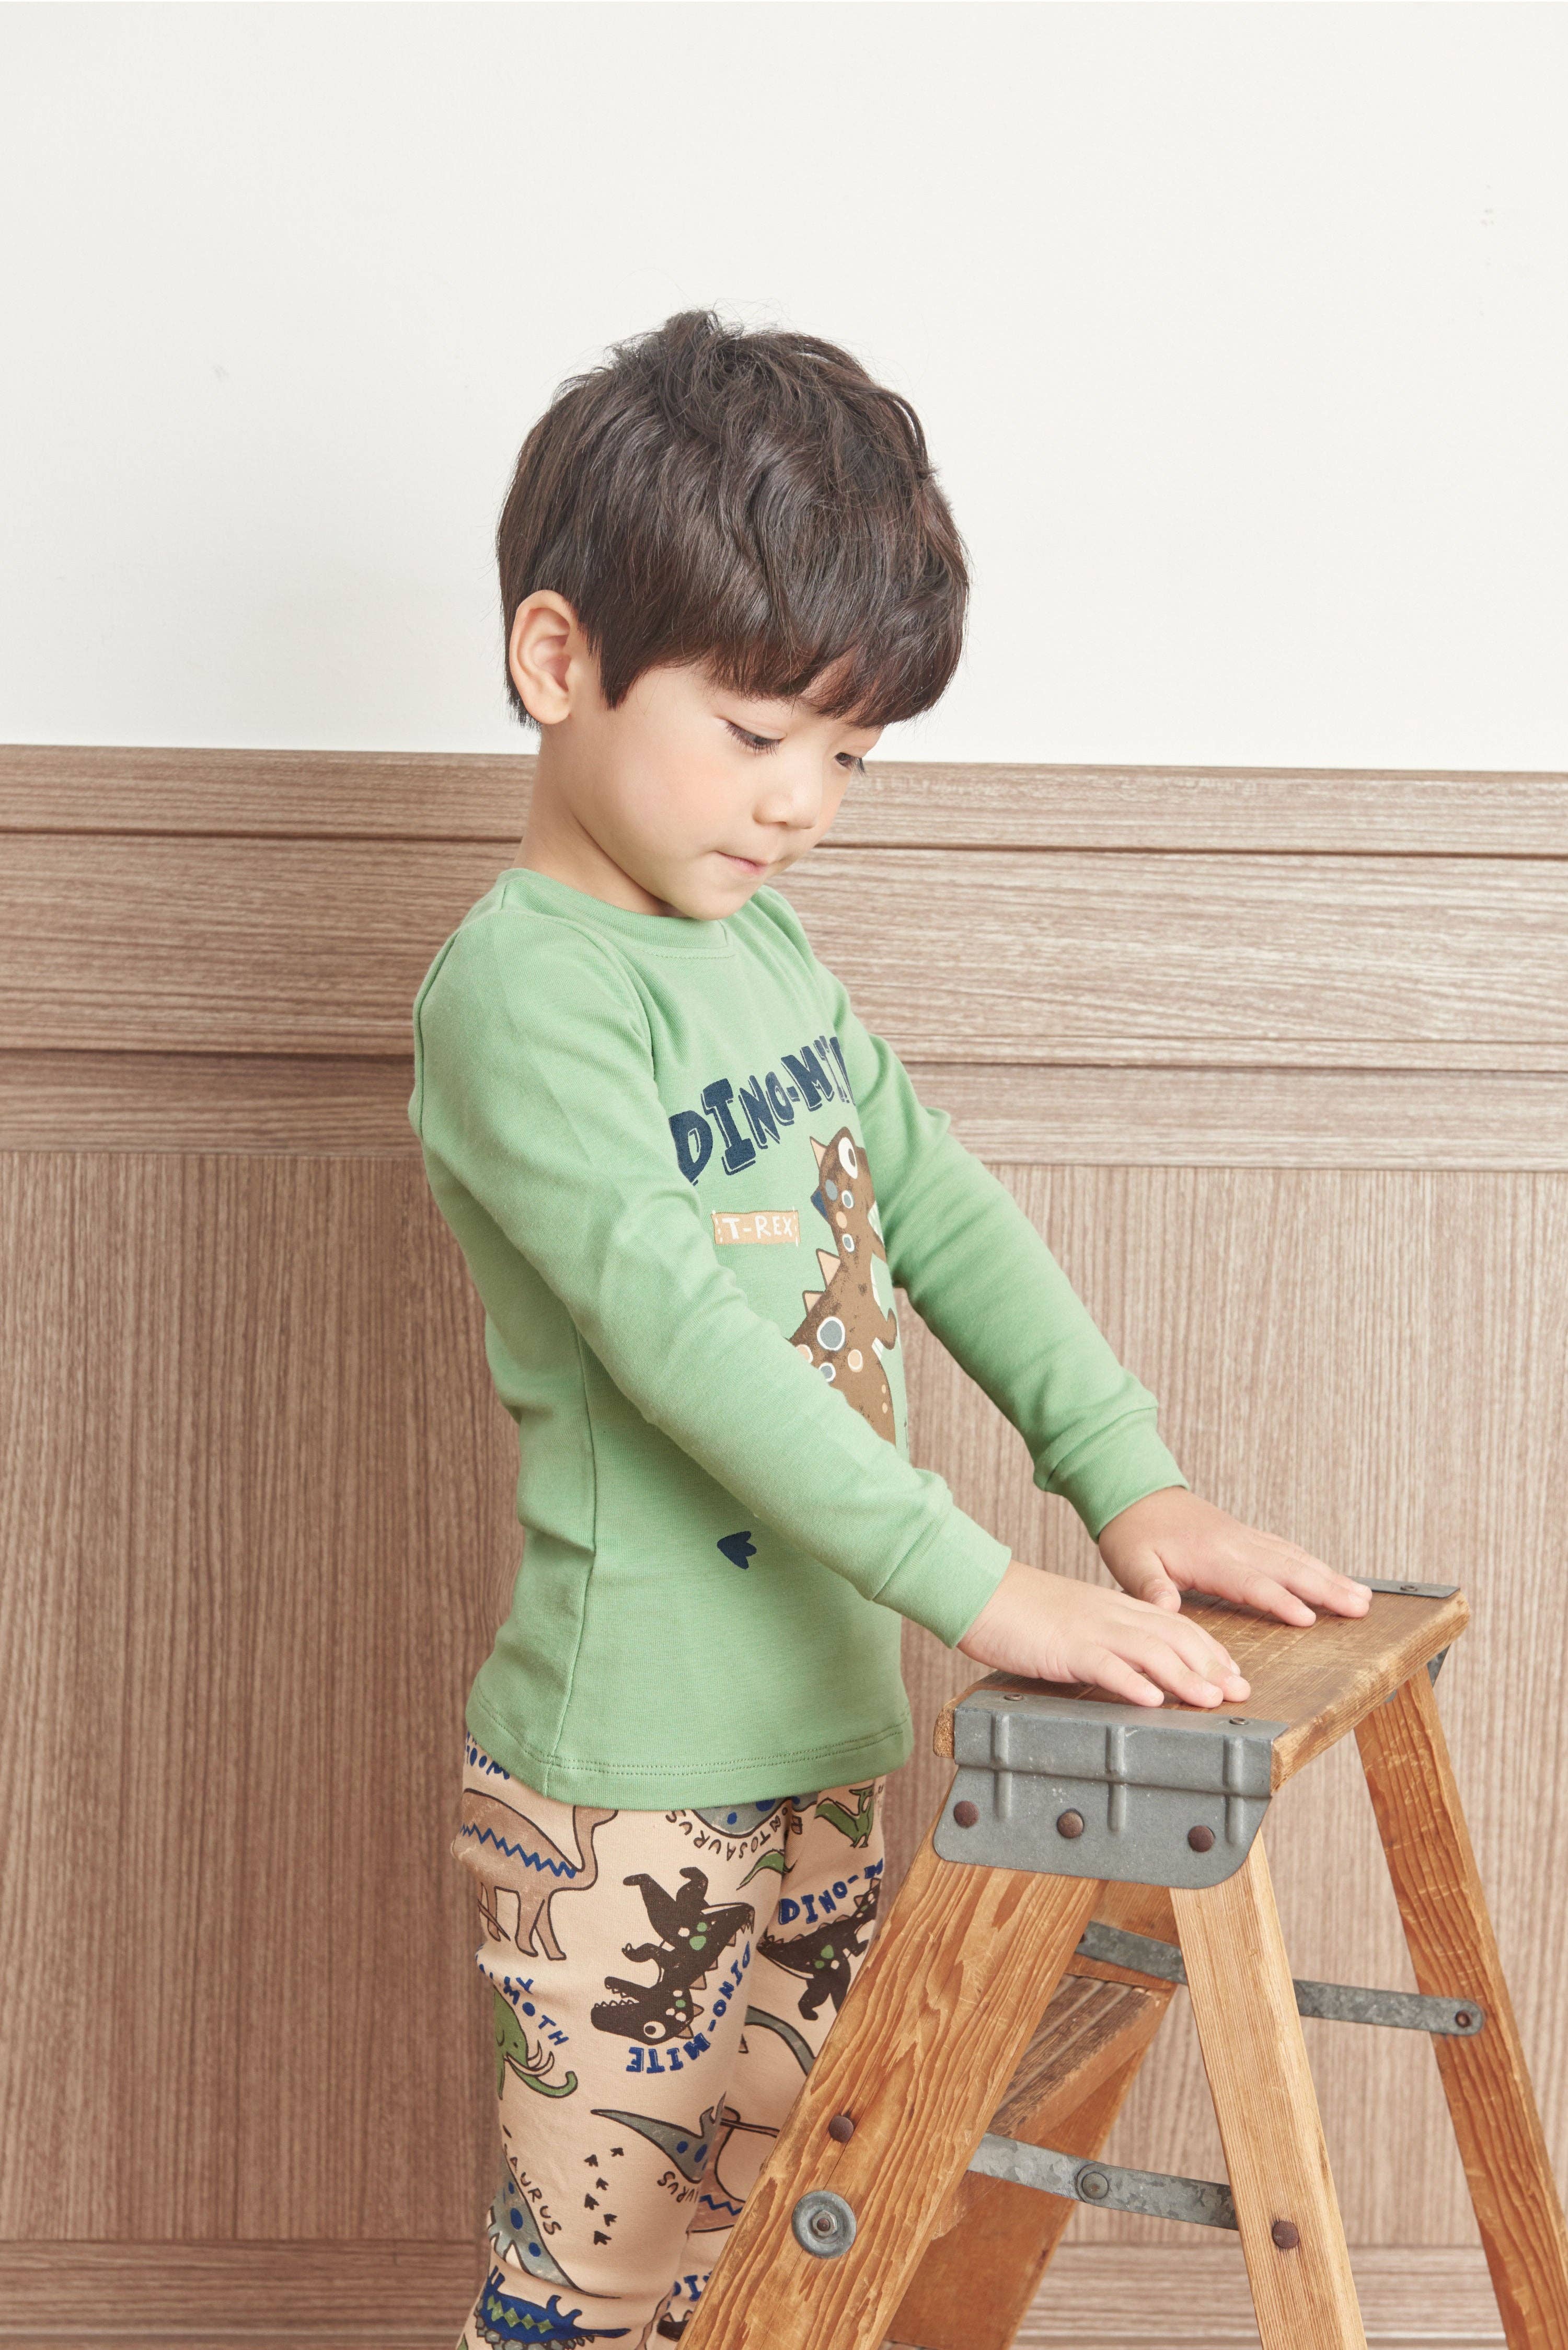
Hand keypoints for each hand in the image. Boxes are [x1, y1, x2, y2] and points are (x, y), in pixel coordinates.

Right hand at [957, 1559, 1251, 1708]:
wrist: (979, 1590)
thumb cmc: (1020, 1611)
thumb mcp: (1073, 1621)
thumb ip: (1104, 1639)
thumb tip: (1132, 1668)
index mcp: (1114, 1607)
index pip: (1176, 1625)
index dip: (1209, 1650)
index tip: (1233, 1673)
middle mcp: (1111, 1615)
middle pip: (1174, 1637)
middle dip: (1212, 1666)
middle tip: (1240, 1693)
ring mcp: (1090, 1629)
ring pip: (1149, 1651)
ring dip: (1185, 1677)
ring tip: (1211, 1700)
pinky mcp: (1065, 1646)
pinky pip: (1104, 1664)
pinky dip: (1130, 1682)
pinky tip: (1150, 1700)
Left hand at [1097, 1488, 1371, 1627]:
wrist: (1134, 1491)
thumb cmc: (1132, 1534)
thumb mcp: (1131, 1564)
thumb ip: (1151, 1588)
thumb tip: (1167, 1610)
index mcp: (1209, 1556)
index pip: (1251, 1582)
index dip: (1279, 1601)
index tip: (1308, 1618)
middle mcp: (1234, 1544)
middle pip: (1287, 1567)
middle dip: (1326, 1588)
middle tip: (1360, 1607)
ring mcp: (1243, 1537)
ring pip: (1294, 1557)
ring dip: (1329, 1576)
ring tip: (1362, 1597)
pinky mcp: (1245, 1535)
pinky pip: (1286, 1549)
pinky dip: (1313, 1562)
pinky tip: (1331, 1576)